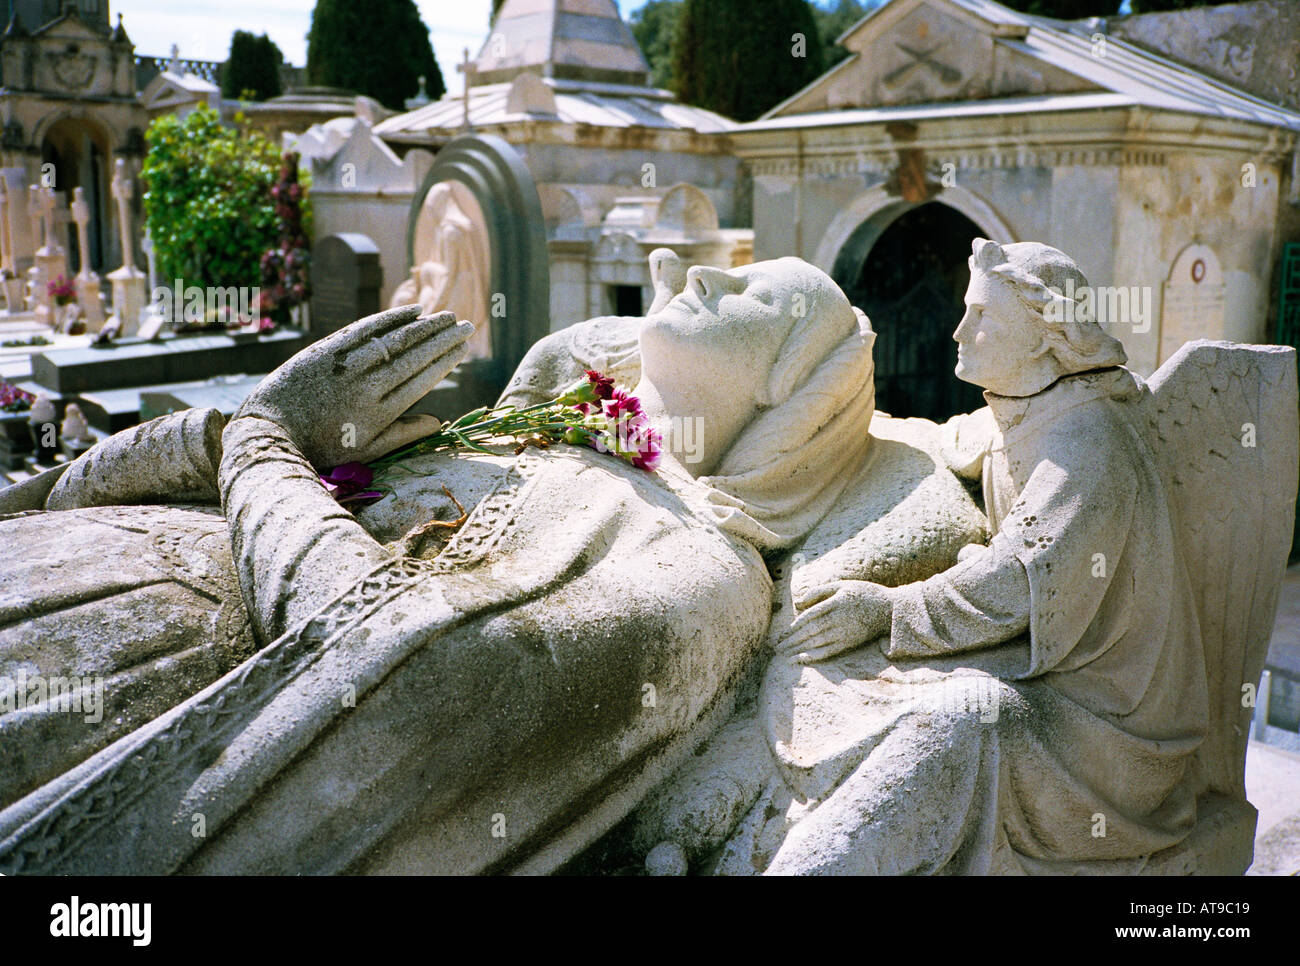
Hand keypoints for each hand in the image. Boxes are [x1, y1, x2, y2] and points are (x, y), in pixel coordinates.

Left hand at [234, 305, 473, 467]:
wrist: (270, 429)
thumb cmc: (320, 445)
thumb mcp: (363, 450)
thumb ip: (402, 435)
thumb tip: (438, 422)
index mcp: (378, 412)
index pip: (422, 379)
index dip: (446, 361)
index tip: (463, 348)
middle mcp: (366, 385)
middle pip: (414, 356)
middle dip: (444, 339)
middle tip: (468, 326)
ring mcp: (347, 365)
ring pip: (395, 340)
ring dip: (425, 325)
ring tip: (448, 316)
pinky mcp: (329, 349)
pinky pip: (367, 328)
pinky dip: (392, 318)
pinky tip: (413, 310)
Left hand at [779, 579, 894, 663]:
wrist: (890, 610)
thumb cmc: (864, 593)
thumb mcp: (842, 585)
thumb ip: (819, 591)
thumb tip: (798, 602)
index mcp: (835, 603)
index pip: (809, 616)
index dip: (794, 625)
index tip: (783, 633)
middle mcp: (838, 619)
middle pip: (810, 631)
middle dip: (791, 640)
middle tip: (777, 648)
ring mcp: (844, 632)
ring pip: (816, 642)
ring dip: (798, 649)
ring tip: (784, 655)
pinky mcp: (850, 643)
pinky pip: (829, 651)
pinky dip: (814, 656)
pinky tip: (801, 659)